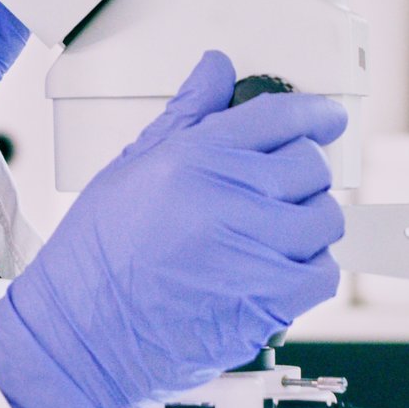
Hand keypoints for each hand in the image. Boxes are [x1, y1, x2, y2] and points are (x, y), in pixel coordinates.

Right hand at [0, 52, 346, 407]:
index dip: (314, 114)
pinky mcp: (267, 302)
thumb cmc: (95, 260)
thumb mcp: (129, 168)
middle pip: (311, 166)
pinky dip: (310, 269)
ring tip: (275, 231)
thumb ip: (185, 116)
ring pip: (324, 218)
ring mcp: (253, 252)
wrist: (82, 336)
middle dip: (301, 172)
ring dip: (308, 222)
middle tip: (278, 188)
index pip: (279, 117)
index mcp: (194, 158)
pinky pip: (323, 273)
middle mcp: (228, 199)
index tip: (326, 119)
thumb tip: (216, 71)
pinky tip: (279, 268)